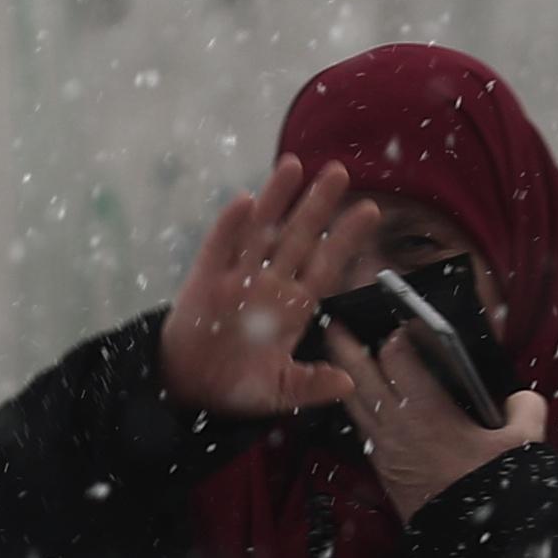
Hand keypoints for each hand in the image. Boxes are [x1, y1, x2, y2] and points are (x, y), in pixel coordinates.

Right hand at [161, 156, 373, 417]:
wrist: (188, 391)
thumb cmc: (238, 388)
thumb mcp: (280, 392)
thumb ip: (312, 385)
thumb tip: (348, 384)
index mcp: (293, 307)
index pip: (325, 265)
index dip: (345, 238)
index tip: (369, 210)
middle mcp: (269, 284)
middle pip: (298, 237)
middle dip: (317, 205)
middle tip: (339, 171)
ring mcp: (237, 278)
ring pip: (261, 231)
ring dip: (276, 199)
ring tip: (293, 165)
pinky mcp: (204, 280)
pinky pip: (220, 247)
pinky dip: (230, 225)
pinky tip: (245, 201)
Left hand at [328, 325, 548, 523]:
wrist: (469, 541)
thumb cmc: (492, 490)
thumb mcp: (523, 441)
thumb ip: (526, 407)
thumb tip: (517, 399)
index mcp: (426, 410)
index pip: (397, 356)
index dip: (400, 334)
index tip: (407, 325)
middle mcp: (395, 426)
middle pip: (360, 375)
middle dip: (347, 347)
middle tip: (336, 325)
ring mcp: (383, 448)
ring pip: (353, 403)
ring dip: (347, 377)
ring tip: (338, 356)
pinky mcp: (381, 468)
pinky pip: (360, 429)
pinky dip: (358, 410)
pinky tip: (363, 402)